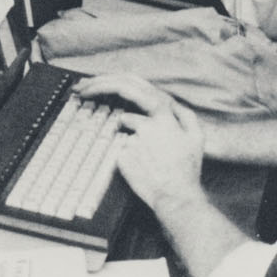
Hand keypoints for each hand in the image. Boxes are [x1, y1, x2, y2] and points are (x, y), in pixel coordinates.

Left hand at [74, 74, 204, 212]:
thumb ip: (184, 114)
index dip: (109, 80)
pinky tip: (140, 167)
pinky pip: (119, 148)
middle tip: (80, 89)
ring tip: (146, 156)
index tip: (93, 82)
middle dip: (96, 86)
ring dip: (128, 135)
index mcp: (166, 116)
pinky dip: (127, 154)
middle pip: (117, 95)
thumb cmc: (186, 169)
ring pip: (121, 127)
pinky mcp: (122, 156)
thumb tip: (169, 102)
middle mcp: (147, 123)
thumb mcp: (196, 137)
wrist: (176, 196)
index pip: (134, 87)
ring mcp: (132, 139)